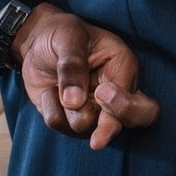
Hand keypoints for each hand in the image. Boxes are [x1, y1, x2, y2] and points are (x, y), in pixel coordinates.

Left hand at [14, 2, 160, 149]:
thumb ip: (72, 65)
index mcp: (123, 68)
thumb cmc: (61, 33)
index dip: (121, 105)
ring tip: (56, 88)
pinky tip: (49, 93)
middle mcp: (116, 93)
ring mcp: (95, 110)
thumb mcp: (68, 37)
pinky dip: (50, 111)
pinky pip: (61, 127)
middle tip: (97, 141)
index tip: (100, 92)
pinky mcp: (72, 119)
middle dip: (111, 130)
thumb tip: (74, 102)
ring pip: (87, 130)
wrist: (37, 41)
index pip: (138, 100)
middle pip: (137, 121)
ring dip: (67, 113)